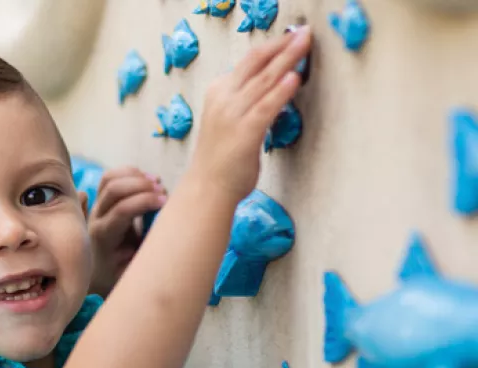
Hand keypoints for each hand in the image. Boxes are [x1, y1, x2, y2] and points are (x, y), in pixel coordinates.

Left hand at [87, 167, 166, 296]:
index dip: (144, 202)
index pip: (121, 211)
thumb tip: (166, 233)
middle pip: (113, 190)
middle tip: (163, 191)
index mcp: (104, 237)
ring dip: (135, 176)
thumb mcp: (135, 269)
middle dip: (141, 185)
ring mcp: (96, 207)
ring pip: (109, 179)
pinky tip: (148, 180)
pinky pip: (110, 177)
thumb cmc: (123, 272)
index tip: (165, 202)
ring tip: (156, 183)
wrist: (103, 272)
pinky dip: (131, 172)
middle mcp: (96, 219)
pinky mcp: (101, 199)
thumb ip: (146, 252)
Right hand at [188, 26, 311, 201]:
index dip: (271, 47)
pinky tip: (294, 78)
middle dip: (282, 45)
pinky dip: (281, 91)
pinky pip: (266, 106)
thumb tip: (272, 88)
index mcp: (218, 93)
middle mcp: (223, 99)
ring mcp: (232, 115)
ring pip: (263, 80)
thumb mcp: (226, 120)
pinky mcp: (245, 132)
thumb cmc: (219, 159)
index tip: (289, 38)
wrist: (207, 188)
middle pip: (256, 63)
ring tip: (304, 44)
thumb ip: (244, 102)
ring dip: (287, 59)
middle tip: (303, 33)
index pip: (247, 62)